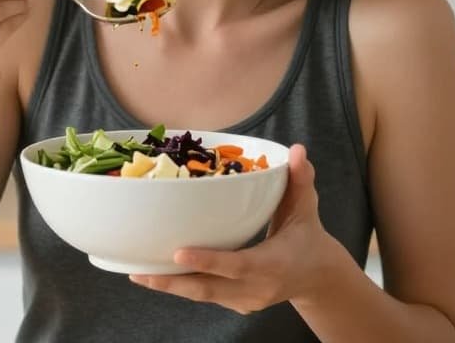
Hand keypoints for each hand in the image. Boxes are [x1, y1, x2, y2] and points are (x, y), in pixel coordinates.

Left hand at [129, 144, 343, 313]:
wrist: (317, 277)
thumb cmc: (307, 237)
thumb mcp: (306, 208)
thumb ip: (300, 180)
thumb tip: (297, 150)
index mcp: (273, 264)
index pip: (238, 264)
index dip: (209, 260)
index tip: (178, 253)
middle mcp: (257, 288)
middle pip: (209, 288)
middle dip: (173, 282)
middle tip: (140, 272)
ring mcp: (246, 301)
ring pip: (203, 295)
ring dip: (170, 286)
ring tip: (138, 274)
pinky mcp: (237, 304)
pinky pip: (206, 295)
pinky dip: (182, 286)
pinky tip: (156, 275)